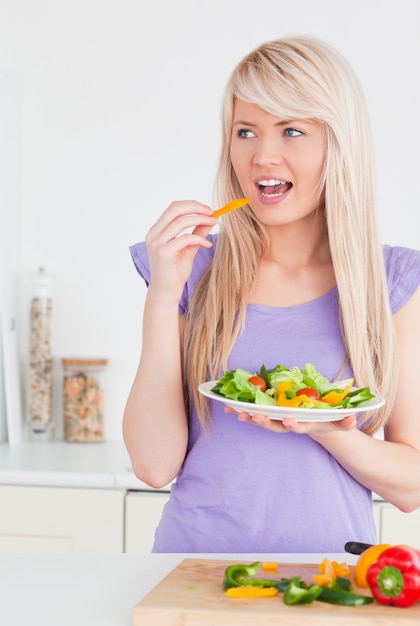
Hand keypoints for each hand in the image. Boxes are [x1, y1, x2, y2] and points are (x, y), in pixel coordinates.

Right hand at [145, 200, 217, 304]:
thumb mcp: (188, 249)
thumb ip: (197, 233)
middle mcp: (153, 234)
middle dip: (196, 207)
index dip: (192, 205)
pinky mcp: (163, 253)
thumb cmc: (175, 273)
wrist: (166, 294)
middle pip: (175, 208)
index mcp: (156, 231)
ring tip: (214, 223)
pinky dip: (200, 239)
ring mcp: (156, 243)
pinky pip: (185, 238)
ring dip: (201, 220)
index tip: (208, 210)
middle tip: (212, 212)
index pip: (173, 208)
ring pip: (181, 221)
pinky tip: (208, 245)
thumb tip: (210, 218)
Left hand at [226, 406, 356, 435]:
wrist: (321, 426)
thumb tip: (351, 420)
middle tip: (254, 418)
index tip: (289, 420)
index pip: (299, 426)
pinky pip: (258, 413)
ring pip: (264, 420)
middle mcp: (291, 424)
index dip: (294, 424)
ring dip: (250, 417)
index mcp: (306, 424)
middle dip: (265, 423)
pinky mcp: (273, 414)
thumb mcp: (340, 422)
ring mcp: (281, 420)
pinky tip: (230, 407)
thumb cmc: (329, 421)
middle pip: (276, 426)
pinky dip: (244, 411)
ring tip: (237, 413)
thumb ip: (346, 421)